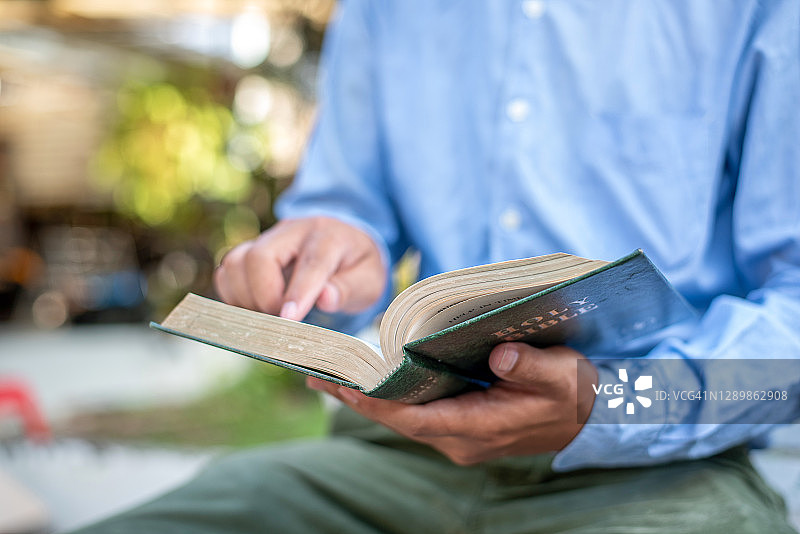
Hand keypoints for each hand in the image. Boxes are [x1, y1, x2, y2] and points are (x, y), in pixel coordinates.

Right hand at [214, 216, 385, 319]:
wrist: (343, 244)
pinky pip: (227, 272)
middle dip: (265, 296)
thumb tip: (325, 299)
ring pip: (236, 262)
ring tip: (270, 316)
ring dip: (246, 298)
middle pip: (260, 257)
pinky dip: (234, 296)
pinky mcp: (250, 252)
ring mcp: (267, 239)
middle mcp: (293, 232)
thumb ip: (349, 289)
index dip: (297, 292)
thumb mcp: (369, 280)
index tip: (288, 320)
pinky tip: (256, 309)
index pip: (310, 262)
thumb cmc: (356, 266)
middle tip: (283, 321)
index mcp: (329, 236)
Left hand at [308, 343, 597, 464]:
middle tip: (316, 373)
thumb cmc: (574, 393)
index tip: (341, 384)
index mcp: (479, 428)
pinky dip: (391, 398)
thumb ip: (530, 365)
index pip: (414, 418)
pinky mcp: (461, 426)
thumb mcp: (561, 375)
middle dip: (357, 399)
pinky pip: (416, 414)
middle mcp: (461, 439)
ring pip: (404, 418)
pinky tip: (373, 380)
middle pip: (398, 420)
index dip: (375, 403)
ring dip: (369, 399)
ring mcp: (460, 436)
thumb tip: (499, 355)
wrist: (589, 417)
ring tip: (332, 374)